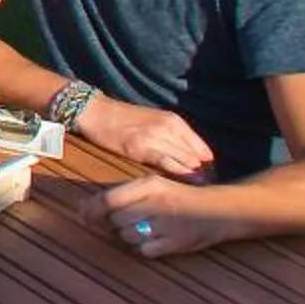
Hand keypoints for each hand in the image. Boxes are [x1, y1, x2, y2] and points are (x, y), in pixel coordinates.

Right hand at [73, 97, 215, 179]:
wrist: (97, 112)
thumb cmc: (125, 119)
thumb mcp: (155, 121)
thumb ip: (173, 137)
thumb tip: (193, 160)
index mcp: (175, 121)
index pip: (202, 149)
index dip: (207, 167)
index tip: (207, 180)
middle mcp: (168, 128)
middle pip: (196, 157)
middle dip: (202, 174)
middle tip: (203, 190)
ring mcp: (155, 137)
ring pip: (184, 160)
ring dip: (192, 177)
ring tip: (195, 191)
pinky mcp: (141, 148)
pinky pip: (166, 163)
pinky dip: (176, 173)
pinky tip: (180, 184)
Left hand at [85, 176, 238, 258]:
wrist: (220, 210)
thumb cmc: (179, 197)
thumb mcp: (154, 186)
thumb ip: (123, 194)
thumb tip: (84, 208)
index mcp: (149, 185)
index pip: (109, 199)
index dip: (90, 210)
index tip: (82, 217)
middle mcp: (157, 203)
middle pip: (116, 220)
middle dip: (115, 223)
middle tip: (128, 221)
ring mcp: (167, 224)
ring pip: (127, 237)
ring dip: (129, 236)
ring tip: (146, 228)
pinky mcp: (176, 243)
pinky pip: (144, 250)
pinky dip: (144, 247)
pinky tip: (155, 239)